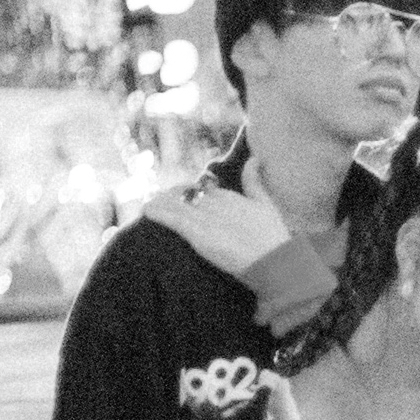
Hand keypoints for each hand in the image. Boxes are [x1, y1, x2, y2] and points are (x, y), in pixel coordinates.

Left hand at [149, 180, 290, 284]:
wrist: (273, 259)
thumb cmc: (273, 236)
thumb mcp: (266, 204)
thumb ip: (255, 182)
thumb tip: (254, 159)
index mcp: (230, 195)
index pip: (203, 188)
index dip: (189, 191)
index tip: (181, 194)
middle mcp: (215, 202)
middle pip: (186, 194)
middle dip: (171, 196)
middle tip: (160, 201)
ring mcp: (205, 217)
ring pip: (175, 204)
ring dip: (160, 203)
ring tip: (149, 205)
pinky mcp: (197, 233)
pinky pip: (172, 219)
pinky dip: (158, 213)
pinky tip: (146, 210)